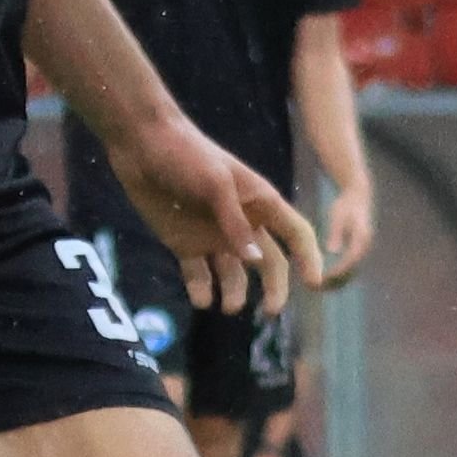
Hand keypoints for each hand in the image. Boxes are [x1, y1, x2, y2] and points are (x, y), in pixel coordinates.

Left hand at [106, 118, 326, 316]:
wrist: (141, 144)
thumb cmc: (187, 154)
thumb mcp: (216, 184)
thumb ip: (235, 223)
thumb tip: (255, 261)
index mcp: (260, 204)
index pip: (296, 234)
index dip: (309, 258)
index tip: (314, 283)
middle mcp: (242, 225)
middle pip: (270, 263)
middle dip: (275, 288)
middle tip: (271, 312)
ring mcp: (213, 237)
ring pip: (234, 275)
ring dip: (236, 293)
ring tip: (229, 307)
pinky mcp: (185, 244)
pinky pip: (199, 275)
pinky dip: (202, 290)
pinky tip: (202, 299)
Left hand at [308, 168, 376, 286]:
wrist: (358, 197)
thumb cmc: (345, 205)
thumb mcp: (338, 216)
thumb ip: (335, 233)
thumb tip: (332, 251)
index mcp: (361, 238)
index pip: (351, 260)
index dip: (338, 271)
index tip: (324, 279)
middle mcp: (365, 246)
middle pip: (353, 269)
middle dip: (337, 280)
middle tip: (318, 287)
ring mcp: (363, 249)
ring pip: (353, 271)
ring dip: (338, 281)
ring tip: (320, 286)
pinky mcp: (358, 249)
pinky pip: (351, 267)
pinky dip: (339, 274)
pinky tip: (325, 278)